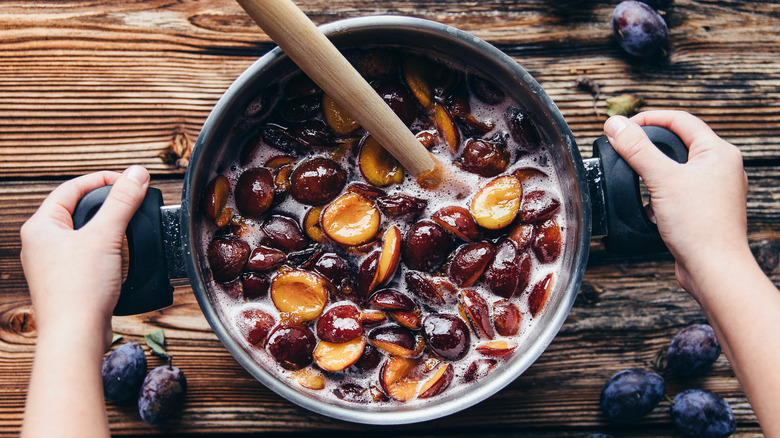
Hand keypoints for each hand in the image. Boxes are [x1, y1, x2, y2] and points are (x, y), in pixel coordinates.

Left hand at [20, 166, 149, 350]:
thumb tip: (137, 174)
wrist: (75, 335)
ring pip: (82, 233)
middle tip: (132, 201)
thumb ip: (123, 201)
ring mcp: (52, 264)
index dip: (103, 179)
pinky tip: (119, 255)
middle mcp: (40, 243)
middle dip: (106, 202)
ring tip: (127, 226)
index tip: (129, 181)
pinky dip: (105, 248)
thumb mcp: (106, 236)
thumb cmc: (78, 290)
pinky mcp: (66, 281)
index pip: (71, 187)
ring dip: (107, 226)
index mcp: (40, 226)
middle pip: (76, 208)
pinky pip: (86, 254)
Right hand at [603, 111, 748, 295]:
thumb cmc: (701, 226)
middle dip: (650, 148)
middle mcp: (721, 168)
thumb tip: (615, 125)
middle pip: (678, 144)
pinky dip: (660, 197)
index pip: (681, 120)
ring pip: (676, 170)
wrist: (713, 268)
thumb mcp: (661, 179)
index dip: (649, 119)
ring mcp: (714, 190)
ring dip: (654, 175)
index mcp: (719, 152)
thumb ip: (636, 149)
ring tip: (640, 182)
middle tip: (626, 150)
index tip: (624, 127)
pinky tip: (652, 209)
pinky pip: (677, 193)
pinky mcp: (704, 210)